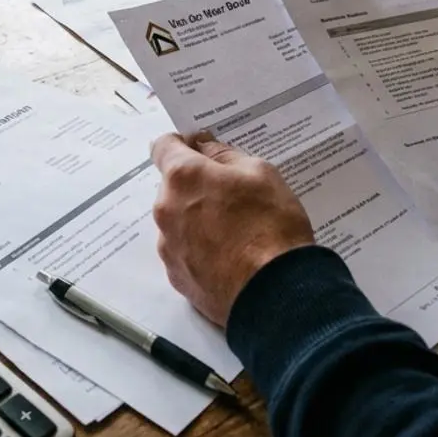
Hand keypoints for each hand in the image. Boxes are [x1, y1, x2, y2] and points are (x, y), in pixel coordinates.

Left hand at [150, 132, 314, 325]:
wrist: (274, 292)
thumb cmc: (271, 225)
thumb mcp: (260, 173)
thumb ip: (226, 155)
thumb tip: (205, 149)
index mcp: (183, 177)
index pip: (163, 146)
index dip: (183, 144)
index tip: (203, 150)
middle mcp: (165, 210)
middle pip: (172, 186)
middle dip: (195, 185)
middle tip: (231, 195)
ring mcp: (168, 247)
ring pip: (177, 220)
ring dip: (196, 218)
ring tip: (234, 232)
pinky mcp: (176, 277)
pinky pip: (183, 251)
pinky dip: (199, 248)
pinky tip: (228, 256)